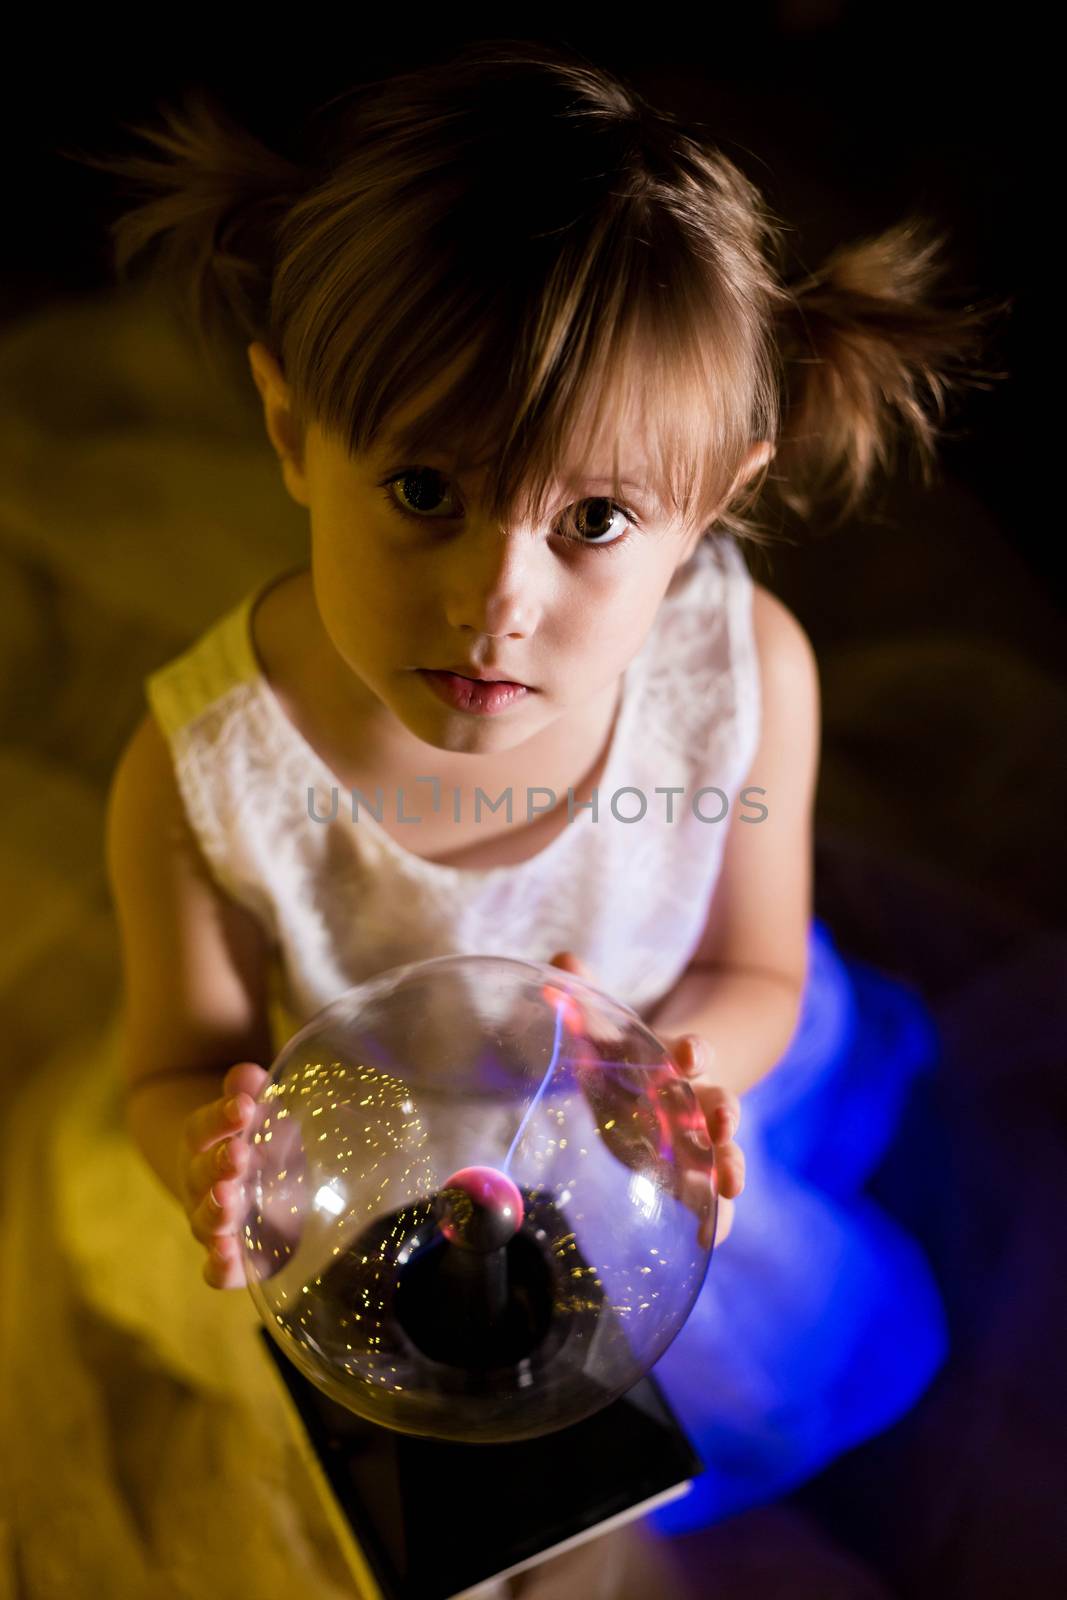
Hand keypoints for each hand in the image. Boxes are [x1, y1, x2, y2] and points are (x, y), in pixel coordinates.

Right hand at [178, 1061, 268, 1288]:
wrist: (231, 1179)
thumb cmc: (253, 1137)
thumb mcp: (254, 1111)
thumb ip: (252, 1092)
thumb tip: (248, 1074)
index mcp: (204, 1144)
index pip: (202, 1129)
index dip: (219, 1118)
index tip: (244, 1107)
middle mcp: (200, 1185)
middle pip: (201, 1175)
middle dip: (219, 1165)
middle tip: (238, 1155)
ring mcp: (212, 1221)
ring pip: (205, 1221)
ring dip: (216, 1211)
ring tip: (228, 1201)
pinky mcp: (234, 1257)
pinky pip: (218, 1270)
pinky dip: (218, 1267)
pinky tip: (226, 1257)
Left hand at [546, 952, 744, 1247]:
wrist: (661, 1089)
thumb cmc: (627, 1059)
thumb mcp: (605, 1032)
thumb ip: (583, 1003)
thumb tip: (560, 964)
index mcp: (674, 1065)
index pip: (688, 1054)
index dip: (690, 1051)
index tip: (690, 1051)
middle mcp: (693, 1104)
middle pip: (715, 1105)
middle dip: (722, 1111)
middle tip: (725, 1119)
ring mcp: (696, 1143)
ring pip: (721, 1153)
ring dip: (729, 1164)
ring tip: (732, 1182)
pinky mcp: (687, 1177)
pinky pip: (708, 1199)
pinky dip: (717, 1218)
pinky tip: (715, 1238)